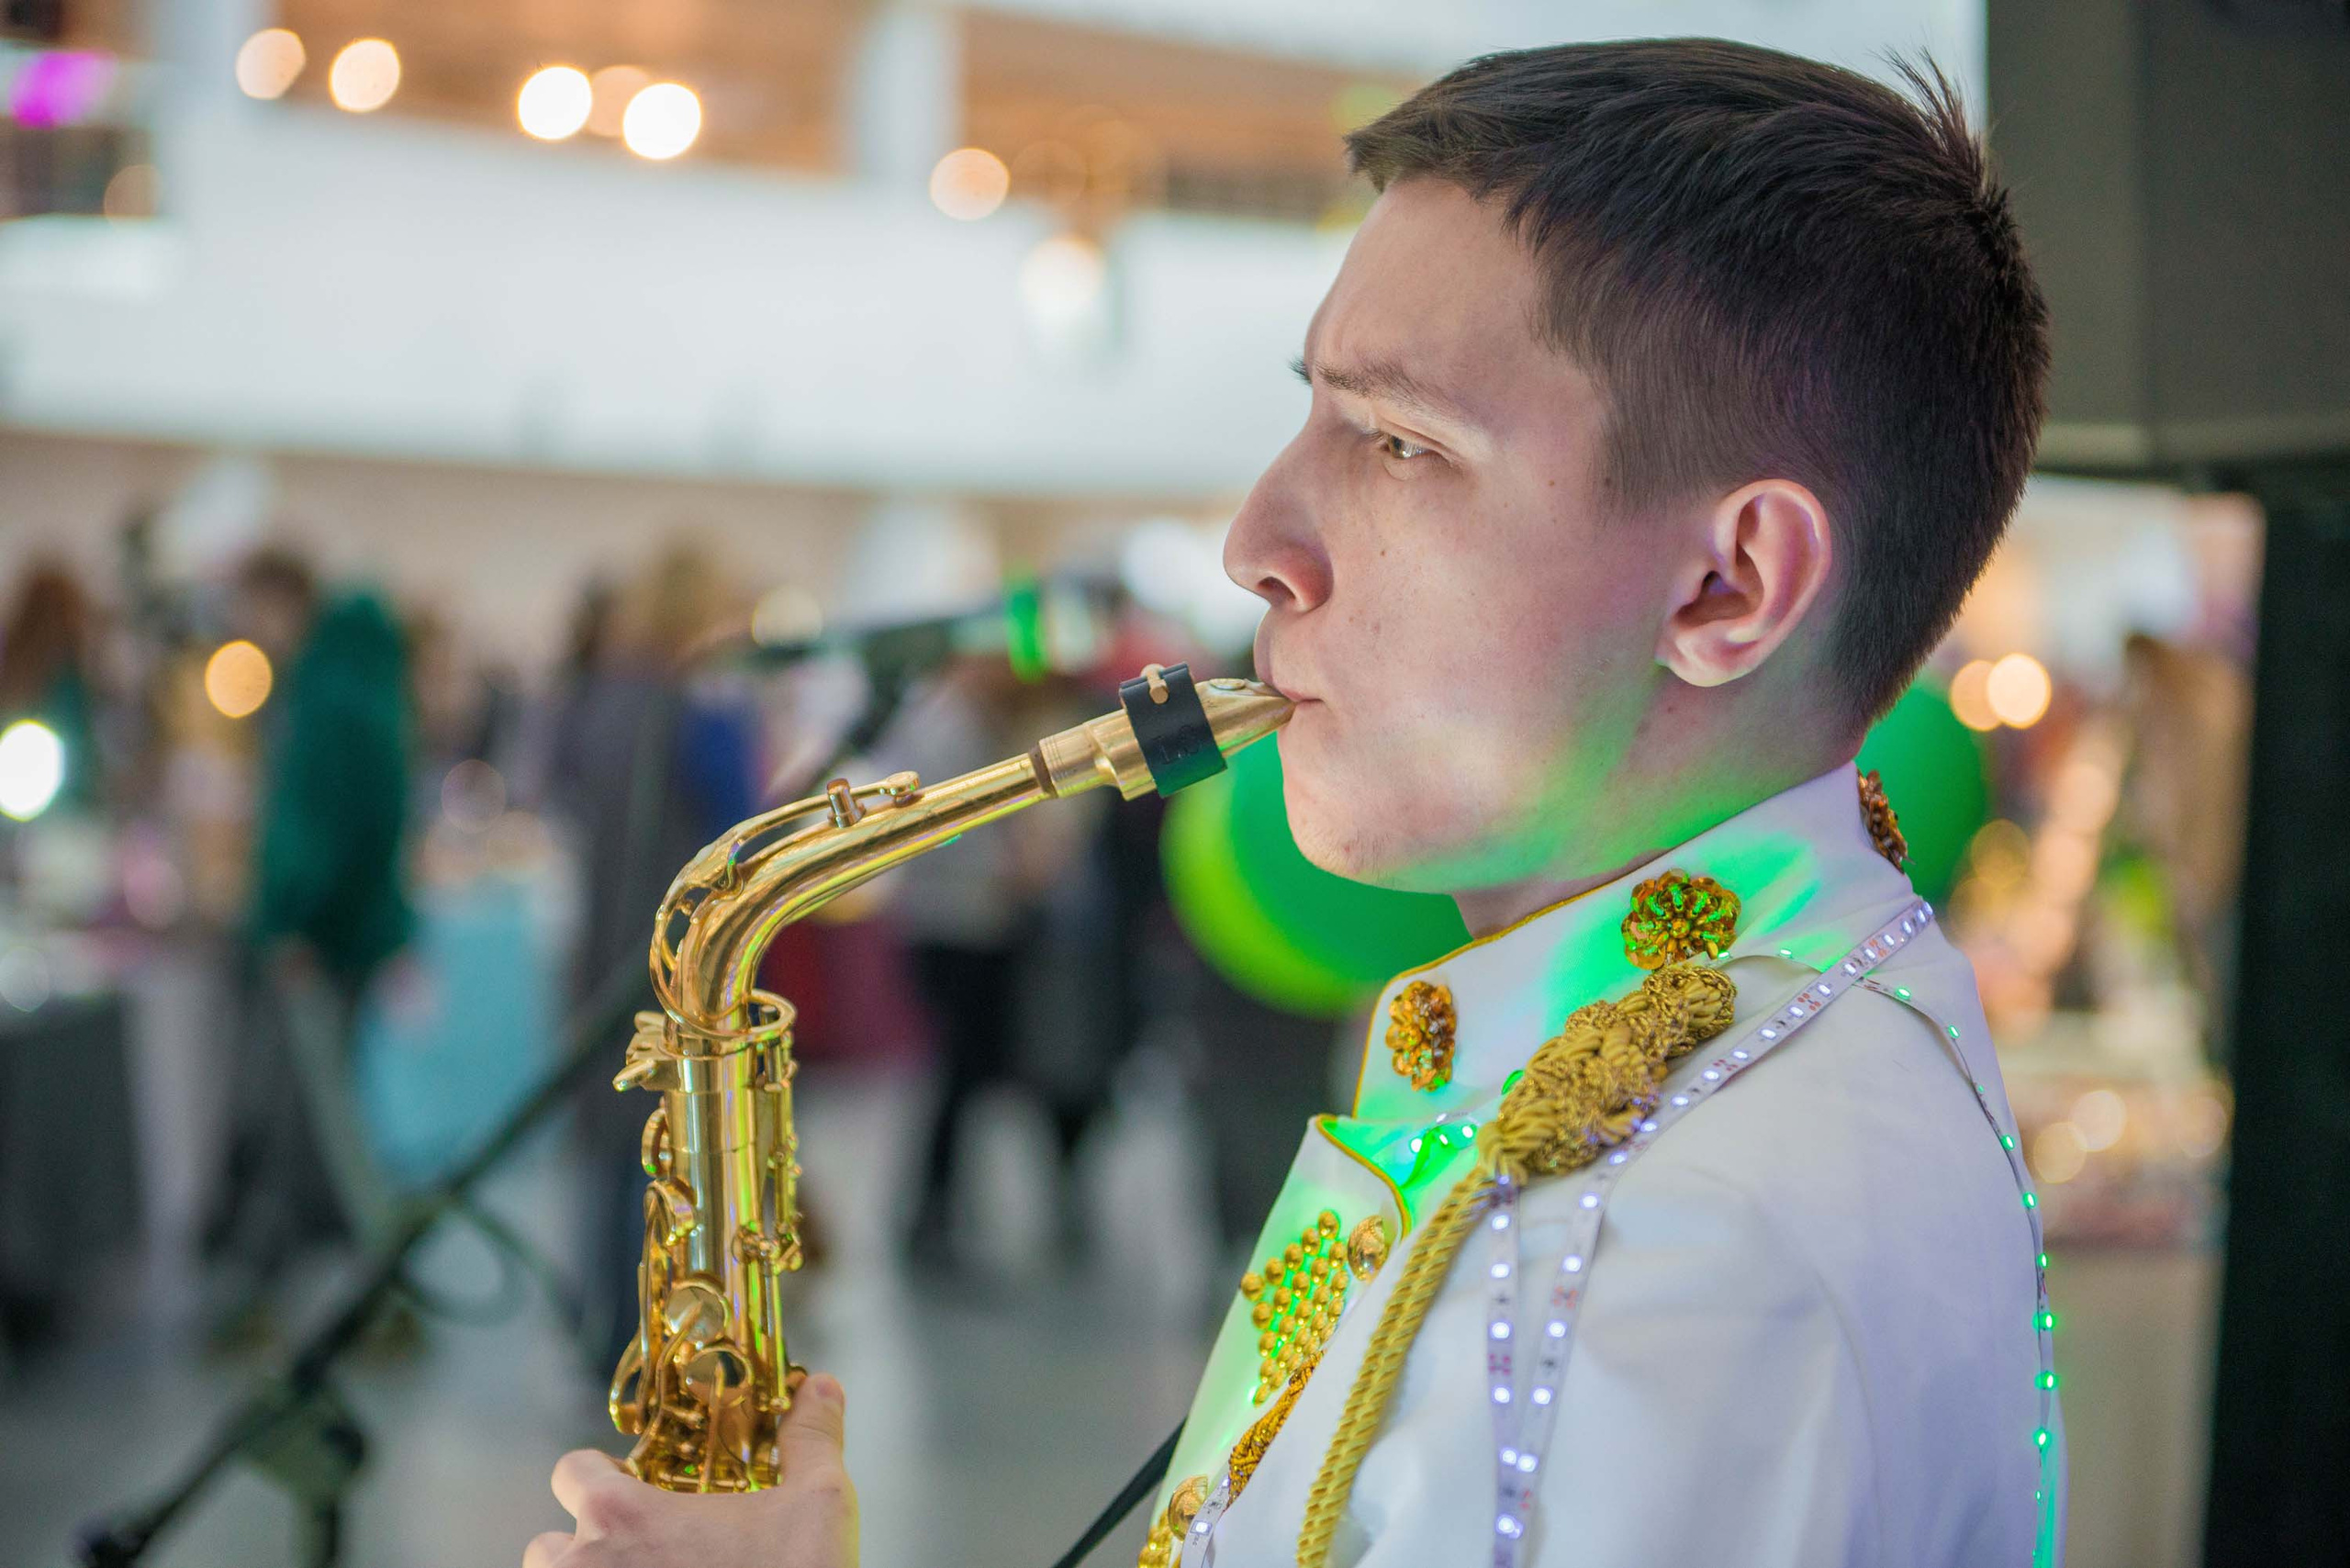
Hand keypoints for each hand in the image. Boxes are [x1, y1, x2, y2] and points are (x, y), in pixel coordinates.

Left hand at [524, 1374, 856, 1567]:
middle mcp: (583, 1566)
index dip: (600, 1477)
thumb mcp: (817, 1505)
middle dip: (585, 1546)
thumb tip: (822, 1388)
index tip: (636, 1491)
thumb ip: (812, 1439)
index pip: (571, 1472)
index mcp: (621, 1515)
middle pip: (549, 1544)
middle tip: (643, 1554)